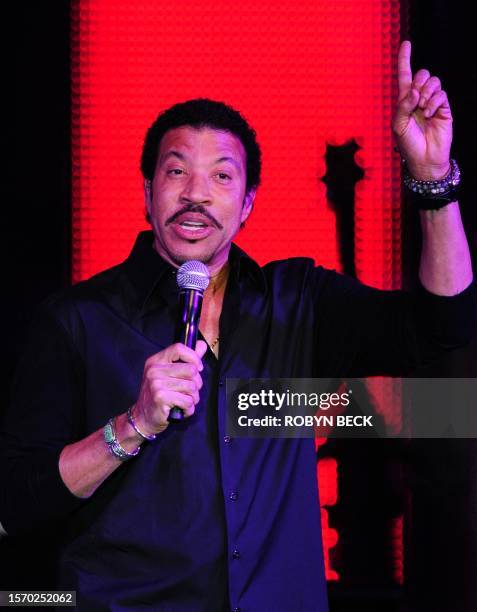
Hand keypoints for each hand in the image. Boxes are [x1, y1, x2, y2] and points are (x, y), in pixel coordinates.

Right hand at [132, 340, 207, 435]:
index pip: (179, 348)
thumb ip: (187, 359)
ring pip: (192, 387)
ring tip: (184, 402)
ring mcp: (156, 384)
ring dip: (193, 398)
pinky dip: (189, 409)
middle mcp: (155, 370)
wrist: (143, 417)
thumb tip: (201, 344)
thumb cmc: (159, 395)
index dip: (193, 357)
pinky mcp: (161, 398)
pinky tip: (180, 409)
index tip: (198, 368)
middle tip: (189, 391)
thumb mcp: (169, 374)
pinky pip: (188, 401)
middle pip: (191, 370)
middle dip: (197, 383)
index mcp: (156, 361)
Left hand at [392, 40, 452, 179]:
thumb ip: (403, 106)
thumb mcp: (399, 126)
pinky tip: (430, 113)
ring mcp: (433, 103)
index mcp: (405, 102)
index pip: (405, 76)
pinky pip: (442, 94)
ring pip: (433, 81)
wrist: (424, 159)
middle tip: (415, 101)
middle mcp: (419, 99)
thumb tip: (414, 91)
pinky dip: (434, 101)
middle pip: (422, 75)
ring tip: (423, 109)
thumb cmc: (408, 145)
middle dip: (418, 83)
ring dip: (427, 92)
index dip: (405, 60)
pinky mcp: (444, 108)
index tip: (406, 43)